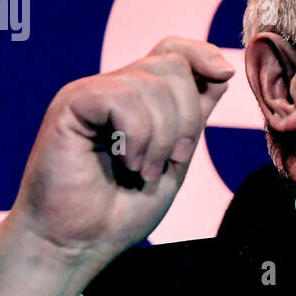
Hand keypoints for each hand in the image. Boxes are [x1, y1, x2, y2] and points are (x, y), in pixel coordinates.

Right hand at [0, 37, 233, 295]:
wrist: (74, 245)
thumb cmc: (118, 212)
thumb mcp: (174, 161)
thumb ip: (193, 117)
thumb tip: (221, 70)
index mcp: (137, 101)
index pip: (172, 51)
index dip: (201, 54)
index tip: (224, 75)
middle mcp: (113, 90)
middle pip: (172, 66)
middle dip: (186, 118)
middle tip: (168, 162)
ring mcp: (90, 94)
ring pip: (152, 83)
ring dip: (161, 137)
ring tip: (141, 172)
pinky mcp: (71, 104)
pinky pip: (123, 98)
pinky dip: (137, 136)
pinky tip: (125, 163)